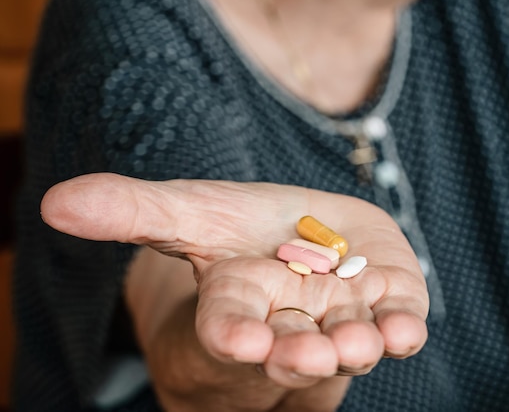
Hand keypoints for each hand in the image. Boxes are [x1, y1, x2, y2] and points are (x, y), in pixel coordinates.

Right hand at [41, 173, 428, 410]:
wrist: (309, 230)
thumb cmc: (243, 229)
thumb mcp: (190, 211)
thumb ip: (134, 211)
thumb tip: (54, 202)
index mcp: (240, 304)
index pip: (229, 325)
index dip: (232, 333)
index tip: (236, 338)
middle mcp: (292, 323)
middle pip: (291, 346)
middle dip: (296, 353)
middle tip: (303, 355)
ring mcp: (344, 316)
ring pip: (349, 342)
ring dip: (354, 347)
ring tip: (357, 346)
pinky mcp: (388, 299)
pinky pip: (398, 321)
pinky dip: (404, 327)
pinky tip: (406, 328)